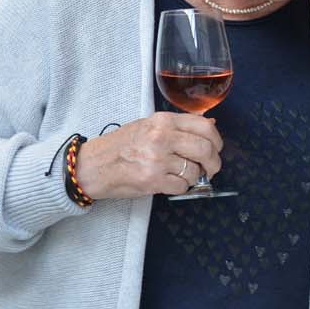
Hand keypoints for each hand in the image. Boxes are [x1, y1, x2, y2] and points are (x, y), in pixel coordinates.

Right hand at [75, 113, 222, 199]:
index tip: (215, 149)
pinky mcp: (152, 180)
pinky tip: (170, 183)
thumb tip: (211, 124)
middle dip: (213, 163)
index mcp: (163, 121)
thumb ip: (178, 126)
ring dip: (194, 177)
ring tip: (181, 175)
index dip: (216, 140)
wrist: (92, 165)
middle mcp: (161, 137)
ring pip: (194, 171)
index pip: (204, 126)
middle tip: (210, 169)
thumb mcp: (149, 125)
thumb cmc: (120, 146)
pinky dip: (181, 187)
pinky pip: (181, 186)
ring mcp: (157, 159)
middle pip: (205, 149)